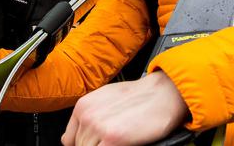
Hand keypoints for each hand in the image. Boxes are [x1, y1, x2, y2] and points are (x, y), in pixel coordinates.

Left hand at [61, 71, 188, 145]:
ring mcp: (98, 127)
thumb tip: (71, 138)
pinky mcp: (113, 139)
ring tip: (120, 142)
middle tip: (113, 141)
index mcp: (83, 106)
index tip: (97, 143)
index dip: (85, 144)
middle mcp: (87, 115)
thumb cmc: (140, 96)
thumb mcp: (105, 99)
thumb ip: (88, 117)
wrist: (164, 93)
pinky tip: (124, 144)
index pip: (70, 140)